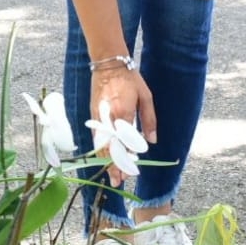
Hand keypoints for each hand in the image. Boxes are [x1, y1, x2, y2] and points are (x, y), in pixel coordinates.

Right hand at [90, 66, 156, 184]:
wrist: (108, 64)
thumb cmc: (130, 79)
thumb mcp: (146, 97)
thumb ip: (149, 120)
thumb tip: (152, 141)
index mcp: (123, 113)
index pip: (125, 142)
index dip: (127, 159)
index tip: (130, 172)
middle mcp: (109, 117)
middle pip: (110, 147)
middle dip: (114, 166)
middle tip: (118, 181)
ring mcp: (99, 116)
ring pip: (101, 144)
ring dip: (105, 161)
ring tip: (111, 174)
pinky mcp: (93, 114)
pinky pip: (96, 136)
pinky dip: (100, 149)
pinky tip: (104, 158)